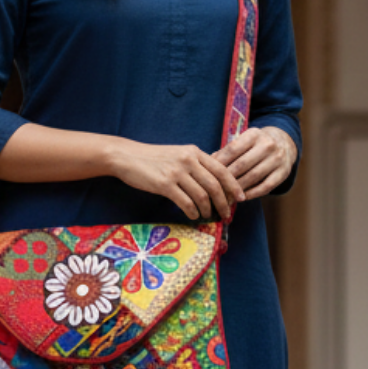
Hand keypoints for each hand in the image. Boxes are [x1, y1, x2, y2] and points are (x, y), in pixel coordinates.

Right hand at [108, 141, 244, 220]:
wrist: (127, 156)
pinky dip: (193, 212)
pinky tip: (193, 216)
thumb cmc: (153, 158)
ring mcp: (176, 172)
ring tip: (208, 216)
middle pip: (215, 185)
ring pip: (202, 195)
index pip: (221, 169)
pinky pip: (186, 202)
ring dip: (208, 210)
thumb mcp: (177, 154)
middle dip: (224, 203)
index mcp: (194, 152)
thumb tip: (214, 183)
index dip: (233, 185)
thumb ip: (195, 164)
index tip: (240, 198)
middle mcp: (188, 160)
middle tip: (226, 214)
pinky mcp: (164, 184)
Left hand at [212, 126, 296, 199]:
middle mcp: (268, 145)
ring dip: (237, 188)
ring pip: (253, 177)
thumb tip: (208, 164)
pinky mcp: (283, 172)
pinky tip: (242, 198)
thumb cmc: (255, 144)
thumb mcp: (244, 141)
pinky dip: (252, 194)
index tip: (208, 174)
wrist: (284, 144)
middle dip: (226, 178)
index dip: (219, 162)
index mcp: (254, 134)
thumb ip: (227, 151)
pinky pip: (265, 187)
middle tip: (214, 189)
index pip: (233, 149)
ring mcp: (277, 159)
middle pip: (242, 164)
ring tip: (225, 196)